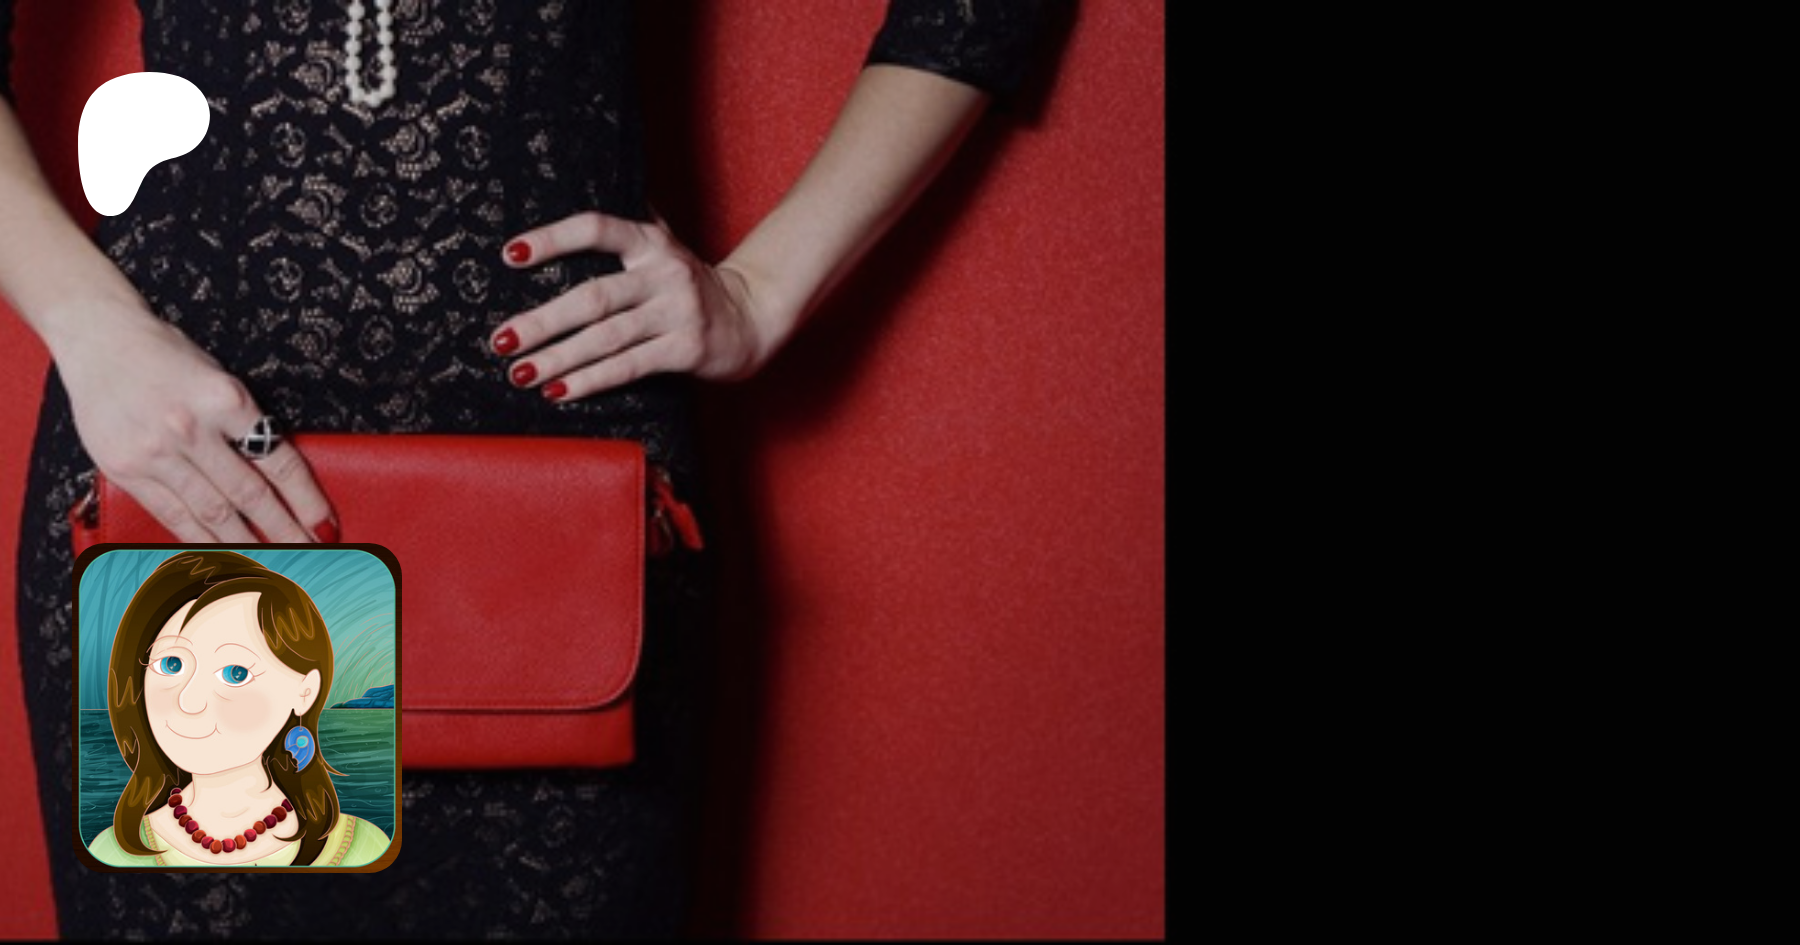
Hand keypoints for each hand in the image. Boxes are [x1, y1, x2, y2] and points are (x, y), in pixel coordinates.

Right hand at [54, 300, 334, 542]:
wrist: (100, 339)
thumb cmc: (168, 356)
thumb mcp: (220, 379)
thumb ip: (244, 424)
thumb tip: (276, 477)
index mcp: (226, 400)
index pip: (278, 461)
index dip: (305, 498)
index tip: (324, 524)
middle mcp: (191, 429)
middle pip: (248, 494)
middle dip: (282, 530)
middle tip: (309, 555)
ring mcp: (155, 452)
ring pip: (210, 512)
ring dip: (245, 544)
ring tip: (271, 567)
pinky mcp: (125, 469)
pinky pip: (170, 514)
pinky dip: (198, 537)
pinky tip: (220, 554)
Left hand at [489, 211, 771, 400]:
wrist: (752, 317)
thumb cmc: (693, 283)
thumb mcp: (666, 244)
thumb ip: (629, 224)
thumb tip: (581, 178)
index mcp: (651, 242)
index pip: (597, 229)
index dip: (553, 239)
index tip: (510, 255)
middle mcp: (664, 273)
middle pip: (593, 297)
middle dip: (543, 321)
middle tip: (501, 340)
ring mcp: (677, 312)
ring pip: (607, 337)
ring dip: (559, 357)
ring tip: (519, 372)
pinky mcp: (686, 350)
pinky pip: (630, 366)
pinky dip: (591, 380)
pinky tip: (559, 390)